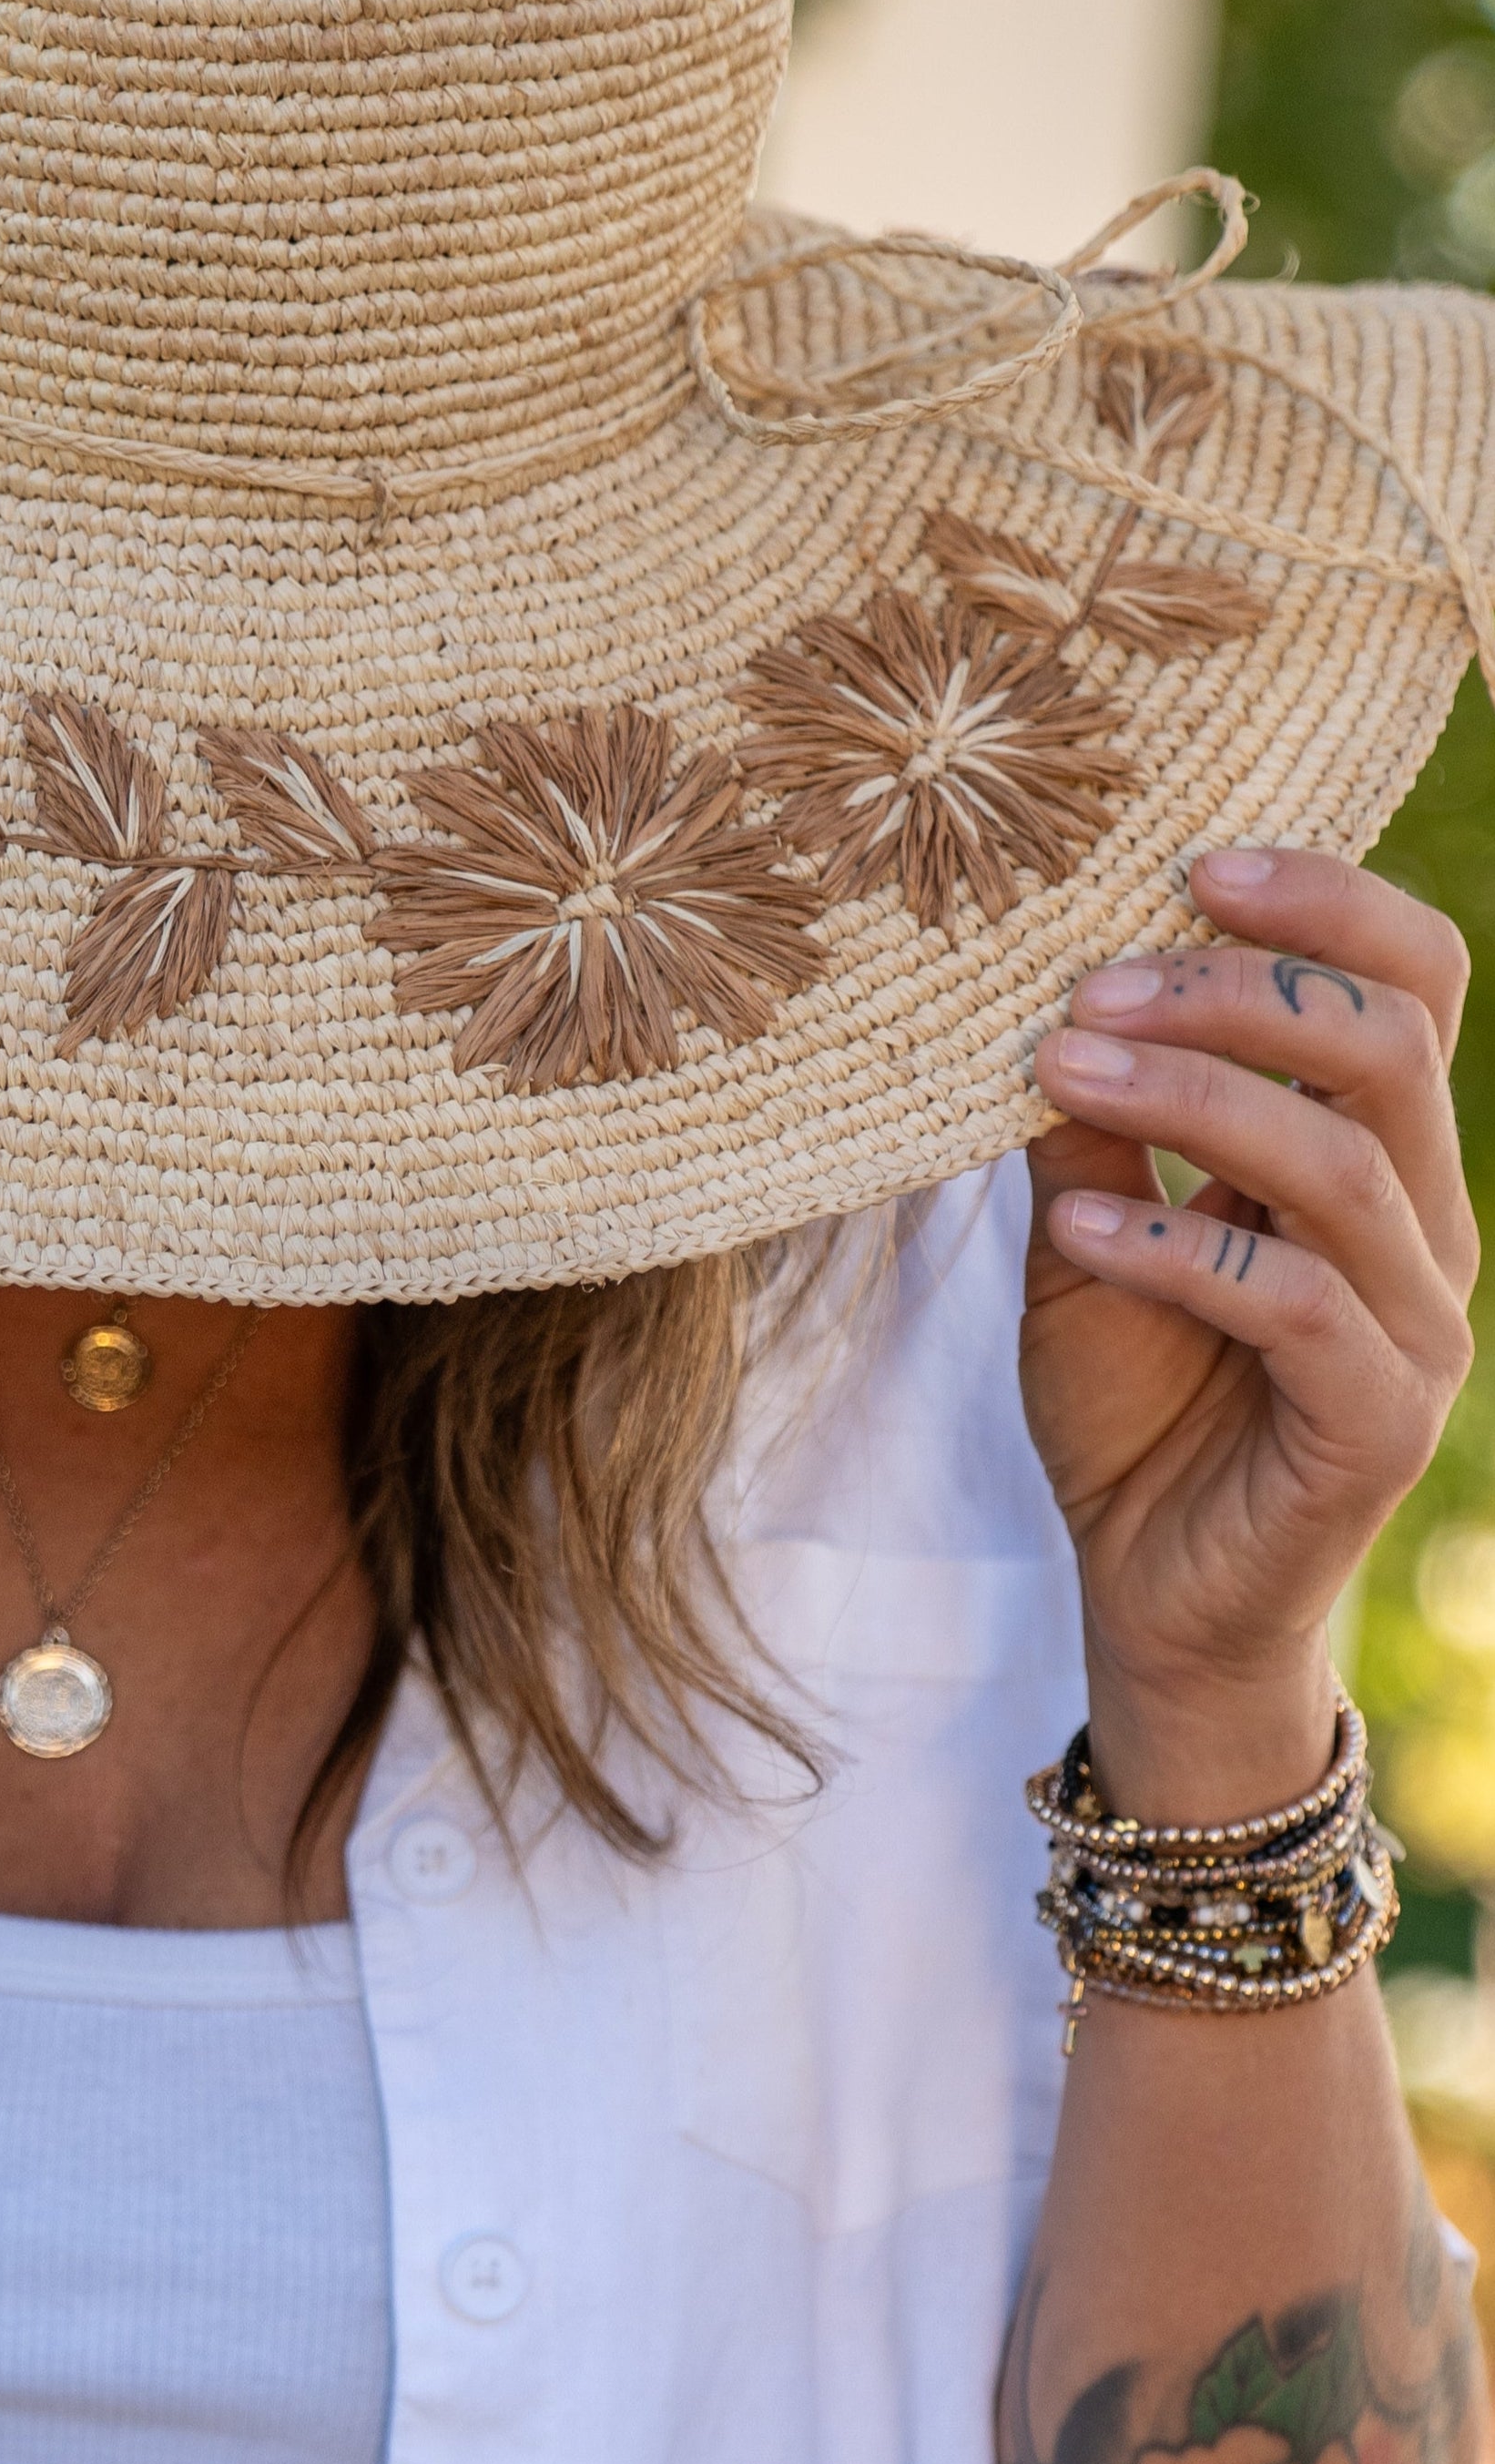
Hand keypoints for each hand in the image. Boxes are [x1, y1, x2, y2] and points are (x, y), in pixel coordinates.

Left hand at [1023, 847, 1474, 1811]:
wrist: (1150, 1600)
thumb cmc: (1134, 1406)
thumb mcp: (1088, 1229)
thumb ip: (1091, 1114)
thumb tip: (1036, 971)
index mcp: (1381, 1159)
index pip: (1415, 984)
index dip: (1327, 902)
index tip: (1186, 863)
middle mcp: (1426, 1229)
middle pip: (1390, 1044)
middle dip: (1238, 989)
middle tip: (1089, 979)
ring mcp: (1415, 1330)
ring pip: (1345, 1162)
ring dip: (1193, 1096)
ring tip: (1057, 1065)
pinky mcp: (1374, 1424)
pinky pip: (1299, 1303)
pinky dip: (1182, 1243)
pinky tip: (1082, 1221)